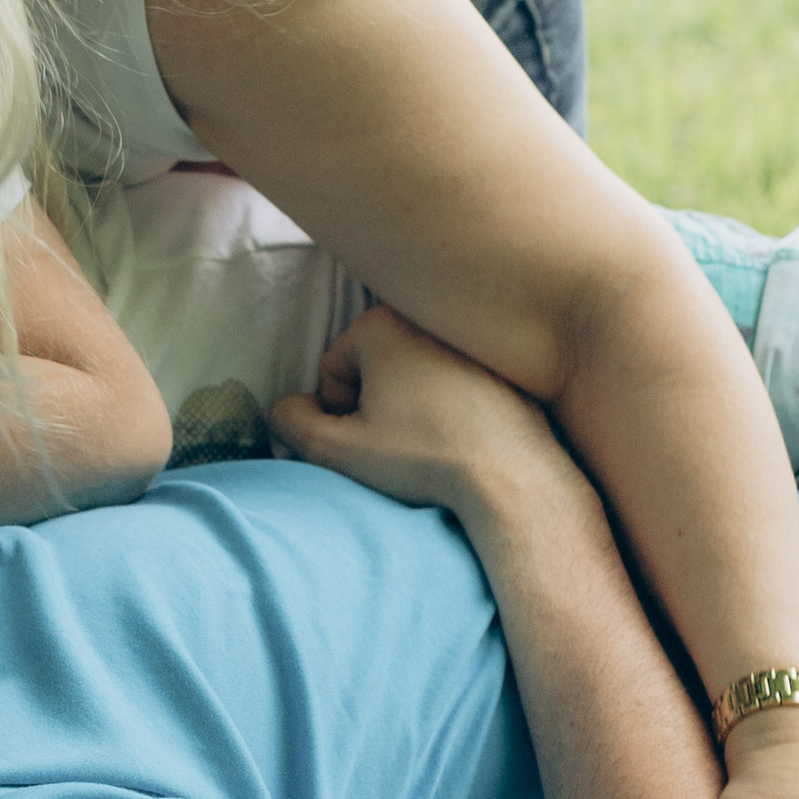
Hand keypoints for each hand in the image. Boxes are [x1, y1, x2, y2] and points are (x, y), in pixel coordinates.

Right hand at [269, 302, 552, 516]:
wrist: (512, 479)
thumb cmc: (422, 458)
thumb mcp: (335, 449)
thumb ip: (291, 423)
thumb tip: (286, 409)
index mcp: (382, 324)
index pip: (333, 367)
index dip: (337, 412)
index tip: (363, 441)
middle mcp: (428, 319)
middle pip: (376, 366)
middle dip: (375, 405)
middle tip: (395, 446)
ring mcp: (471, 340)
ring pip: (417, 377)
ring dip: (411, 408)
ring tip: (430, 447)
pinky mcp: (506, 365)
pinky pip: (458, 385)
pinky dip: (452, 409)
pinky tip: (463, 443)